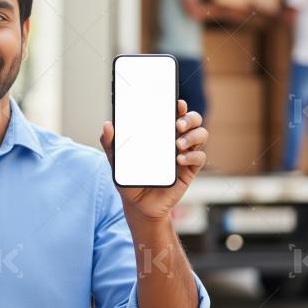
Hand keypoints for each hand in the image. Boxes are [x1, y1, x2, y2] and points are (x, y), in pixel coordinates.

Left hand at [99, 99, 207, 221]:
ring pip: (201, 135)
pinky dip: (192, 156)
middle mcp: (176, 140)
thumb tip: (107, 125)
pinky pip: (200, 158)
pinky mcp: (190, 170)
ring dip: (193, 135)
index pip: (174, 113)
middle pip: (193, 120)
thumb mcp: (117, 160)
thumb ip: (111, 143)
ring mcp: (185, 154)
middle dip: (189, 118)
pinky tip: (179, 159)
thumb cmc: (130, 178)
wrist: (139, 205)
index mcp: (161, 133)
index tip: (177, 102)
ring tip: (178, 143)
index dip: (179, 105)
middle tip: (177, 124)